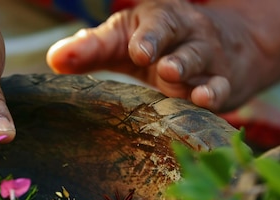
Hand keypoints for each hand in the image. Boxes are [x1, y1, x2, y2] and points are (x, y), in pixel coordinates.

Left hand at [46, 0, 262, 112]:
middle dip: (167, 49)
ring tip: (177, 79)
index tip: (135, 51)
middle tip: (155, 62)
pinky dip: (214, 94)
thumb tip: (54, 59)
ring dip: (188, 70)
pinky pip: (221, 87)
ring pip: (200, 61)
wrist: (224, 44)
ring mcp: (207, 57)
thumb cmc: (160, 43)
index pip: (154, 23)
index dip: (146, 37)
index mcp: (160, 20)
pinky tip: (204, 100)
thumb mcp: (127, 40)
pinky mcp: (222, 82)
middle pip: (179, 38)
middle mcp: (186, 34)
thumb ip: (93, 49)